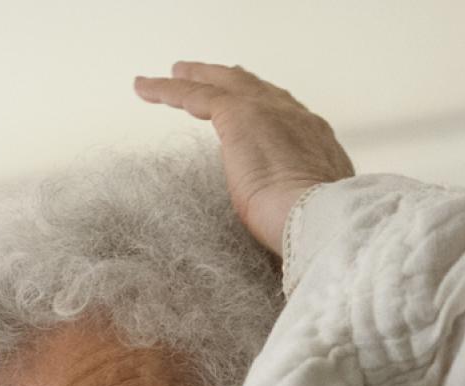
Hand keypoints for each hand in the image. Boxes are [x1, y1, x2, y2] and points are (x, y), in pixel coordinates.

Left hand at [134, 62, 354, 256]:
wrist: (321, 218)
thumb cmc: (314, 232)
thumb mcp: (309, 213)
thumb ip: (295, 207)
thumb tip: (284, 222)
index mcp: (315, 142)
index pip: (285, 115)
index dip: (263, 106)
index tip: (246, 104)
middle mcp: (297, 118)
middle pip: (256, 89)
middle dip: (229, 80)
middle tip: (202, 75)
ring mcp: (270, 112)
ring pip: (223, 86)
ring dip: (195, 79)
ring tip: (172, 75)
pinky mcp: (241, 115)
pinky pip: (196, 95)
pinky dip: (168, 90)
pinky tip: (143, 88)